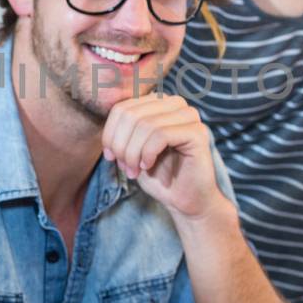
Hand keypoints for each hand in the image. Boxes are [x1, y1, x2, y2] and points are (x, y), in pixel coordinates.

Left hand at [102, 94, 225, 220]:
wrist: (185, 199)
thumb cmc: (158, 174)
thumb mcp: (131, 149)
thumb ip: (121, 130)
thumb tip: (105, 119)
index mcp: (158, 102)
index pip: (122, 108)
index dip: (110, 134)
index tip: (110, 157)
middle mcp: (175, 103)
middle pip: (131, 115)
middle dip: (121, 145)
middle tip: (123, 166)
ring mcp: (189, 116)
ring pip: (145, 125)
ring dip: (133, 153)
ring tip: (134, 170)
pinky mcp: (198, 132)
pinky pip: (161, 135)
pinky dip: (148, 153)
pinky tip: (147, 165)